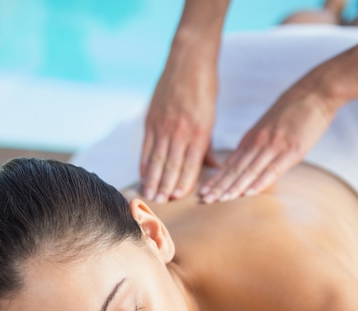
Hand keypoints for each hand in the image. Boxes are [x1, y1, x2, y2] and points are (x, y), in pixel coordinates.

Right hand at [140, 48, 218, 202]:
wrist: (188, 60)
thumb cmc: (205, 90)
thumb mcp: (211, 118)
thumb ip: (208, 146)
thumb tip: (214, 168)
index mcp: (199, 132)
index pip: (190, 164)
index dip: (183, 183)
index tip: (176, 199)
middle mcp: (180, 131)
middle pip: (171, 165)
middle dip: (165, 186)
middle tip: (159, 204)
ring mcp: (163, 125)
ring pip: (157, 158)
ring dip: (152, 180)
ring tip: (149, 196)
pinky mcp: (151, 119)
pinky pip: (147, 147)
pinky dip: (145, 163)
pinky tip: (143, 176)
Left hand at [200, 82, 336, 202]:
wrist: (316, 91)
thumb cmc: (294, 108)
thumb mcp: (268, 124)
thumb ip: (256, 142)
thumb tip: (246, 159)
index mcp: (251, 138)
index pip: (230, 164)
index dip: (216, 180)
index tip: (203, 193)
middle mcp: (259, 142)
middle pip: (235, 169)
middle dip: (219, 187)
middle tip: (204, 200)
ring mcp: (274, 146)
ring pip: (249, 171)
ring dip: (234, 188)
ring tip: (220, 200)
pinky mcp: (292, 150)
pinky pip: (272, 170)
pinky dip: (259, 183)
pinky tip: (247, 193)